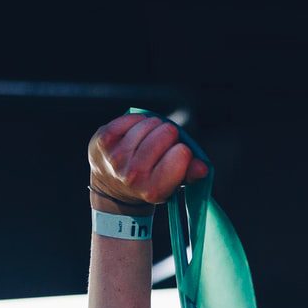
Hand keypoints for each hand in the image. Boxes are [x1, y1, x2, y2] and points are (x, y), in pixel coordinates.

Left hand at [87, 115, 208, 205]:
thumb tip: (203, 166)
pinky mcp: (104, 140)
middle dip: (169, 135)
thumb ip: (190, 174)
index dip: (183, 151)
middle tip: (162, 146)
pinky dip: (137, 121)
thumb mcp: (172, 185)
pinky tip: (135, 132)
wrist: (112, 188)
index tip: (177, 156)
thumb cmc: (149, 182)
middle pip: (166, 133)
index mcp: (154, 190)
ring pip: (150, 123)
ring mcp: (116, 157)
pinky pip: (132, 118)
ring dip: (154, 127)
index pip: (182, 154)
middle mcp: (133, 175)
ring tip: (149, 139)